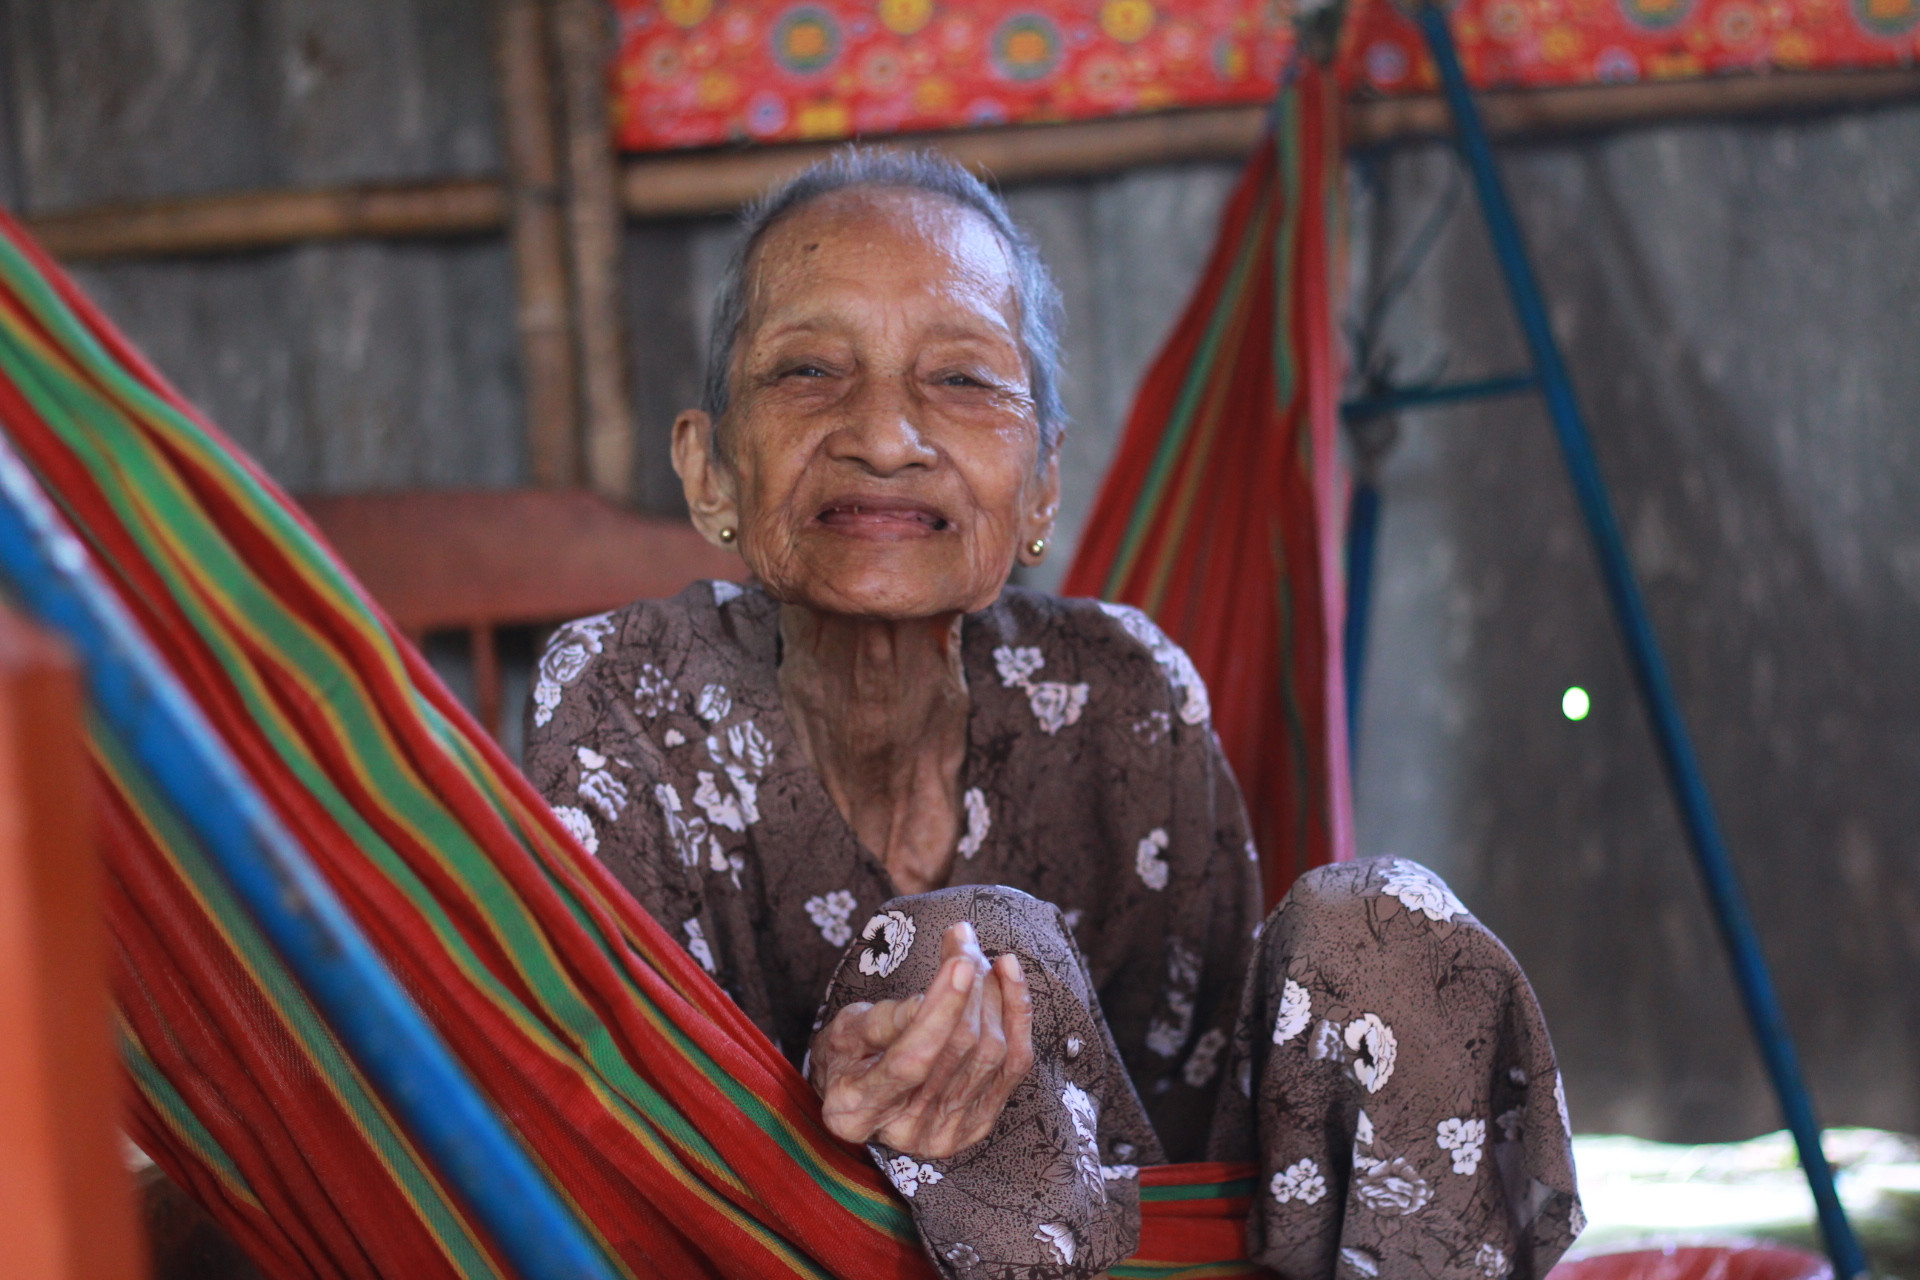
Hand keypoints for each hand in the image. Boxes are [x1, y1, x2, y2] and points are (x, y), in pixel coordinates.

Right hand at [808, 921, 1034, 1158]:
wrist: (864, 1097)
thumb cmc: (849, 1056)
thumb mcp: (845, 1030)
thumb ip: (882, 1020)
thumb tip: (928, 999)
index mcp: (857, 1109)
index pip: (911, 1060)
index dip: (941, 1010)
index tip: (960, 963)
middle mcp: (906, 1130)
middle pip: (959, 1050)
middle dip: (971, 988)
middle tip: (965, 943)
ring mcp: (947, 1133)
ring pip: (991, 1053)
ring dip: (994, 995)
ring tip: (979, 958)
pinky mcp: (979, 1124)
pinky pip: (1015, 1065)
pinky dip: (1018, 1015)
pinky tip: (1010, 978)